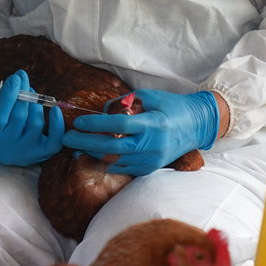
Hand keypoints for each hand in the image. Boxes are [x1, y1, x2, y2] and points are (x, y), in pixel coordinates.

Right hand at [0, 69, 64, 166]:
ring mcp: (24, 153)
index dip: (7, 97)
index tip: (14, 77)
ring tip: (28, 91)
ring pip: (35, 124)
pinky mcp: (39, 154)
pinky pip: (54, 143)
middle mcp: (5, 149)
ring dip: (35, 103)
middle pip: (19, 118)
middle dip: (23, 93)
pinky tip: (55, 109)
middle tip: (21, 75)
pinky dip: (58, 126)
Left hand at [62, 89, 218, 175]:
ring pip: (115, 161)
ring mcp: (152, 160)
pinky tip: (92, 155)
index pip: (119, 126)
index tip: (78, 122)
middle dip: (86, 143)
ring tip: (76, 146)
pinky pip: (123, 168)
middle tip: (67, 138)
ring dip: (93, 154)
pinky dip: (106, 162)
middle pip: (112, 147)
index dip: (96, 124)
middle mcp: (152, 145)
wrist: (198, 125)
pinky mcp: (150, 168)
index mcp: (154, 124)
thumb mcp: (150, 96)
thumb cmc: (173, 106)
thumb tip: (102, 111)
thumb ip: (126, 102)